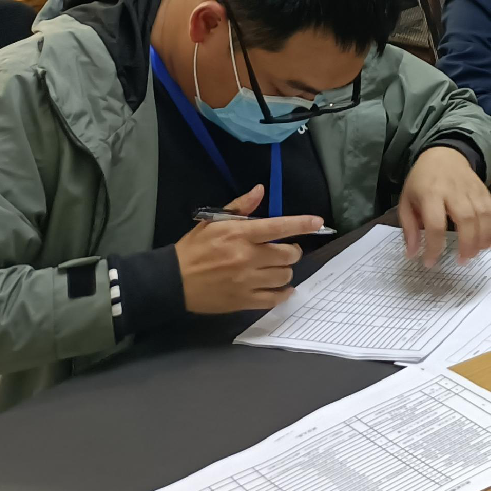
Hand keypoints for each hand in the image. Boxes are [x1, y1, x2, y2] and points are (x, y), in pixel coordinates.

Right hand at [174, 185, 321, 314]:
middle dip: (292, 250)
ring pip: (284, 276)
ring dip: (286, 270)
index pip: (279, 226)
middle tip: (286, 249)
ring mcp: (246, 280)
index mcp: (240, 234)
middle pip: (288, 254)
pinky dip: (283, 294)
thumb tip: (260, 190)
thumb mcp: (213, 221)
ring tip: (278, 267)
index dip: (302, 224)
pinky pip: (274, 299)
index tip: (318, 222)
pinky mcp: (243, 300)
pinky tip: (283, 289)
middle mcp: (247, 257)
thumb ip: (240, 207)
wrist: (172, 280)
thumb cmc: (194, 248)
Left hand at [400, 147, 490, 267]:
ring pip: (483, 214)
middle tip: (462, 261)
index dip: (434, 246)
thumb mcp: (406, 202)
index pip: (435, 223)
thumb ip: (409, 228)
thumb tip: (412, 254)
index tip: (431, 262)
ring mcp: (471, 189)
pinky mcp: (483, 189)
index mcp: (430, 194)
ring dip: (482, 238)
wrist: (443, 154)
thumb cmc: (422, 182)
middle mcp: (453, 190)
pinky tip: (487, 241)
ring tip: (475, 254)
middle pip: (465, 218)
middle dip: (466, 243)